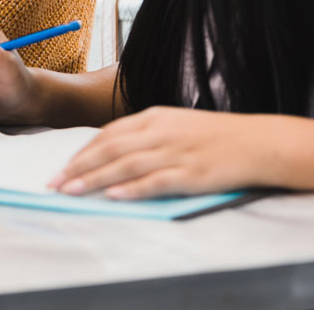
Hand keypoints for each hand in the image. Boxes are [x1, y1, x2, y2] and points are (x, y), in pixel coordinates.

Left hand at [49, 106, 270, 199]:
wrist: (258, 142)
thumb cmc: (214, 136)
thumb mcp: (175, 125)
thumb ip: (146, 136)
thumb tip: (113, 153)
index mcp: (154, 117)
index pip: (108, 134)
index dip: (82, 151)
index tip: (62, 167)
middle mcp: (160, 132)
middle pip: (110, 148)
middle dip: (78, 167)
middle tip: (55, 183)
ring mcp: (175, 152)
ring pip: (126, 165)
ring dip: (95, 178)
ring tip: (72, 191)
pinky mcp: (192, 174)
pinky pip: (157, 181)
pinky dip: (133, 188)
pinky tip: (114, 196)